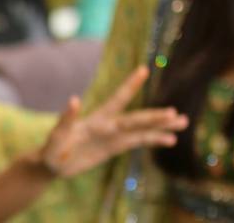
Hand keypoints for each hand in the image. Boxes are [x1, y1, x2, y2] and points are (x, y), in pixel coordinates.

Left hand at [39, 66, 187, 177]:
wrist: (51, 163)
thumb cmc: (51, 149)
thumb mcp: (56, 135)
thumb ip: (66, 119)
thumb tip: (74, 99)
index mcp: (95, 120)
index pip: (117, 99)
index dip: (129, 85)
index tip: (143, 69)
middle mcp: (107, 125)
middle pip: (136, 118)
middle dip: (155, 116)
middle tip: (176, 113)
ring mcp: (112, 136)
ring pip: (141, 130)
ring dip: (161, 127)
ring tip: (183, 122)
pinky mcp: (113, 148)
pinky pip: (136, 143)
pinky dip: (153, 140)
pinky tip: (169, 140)